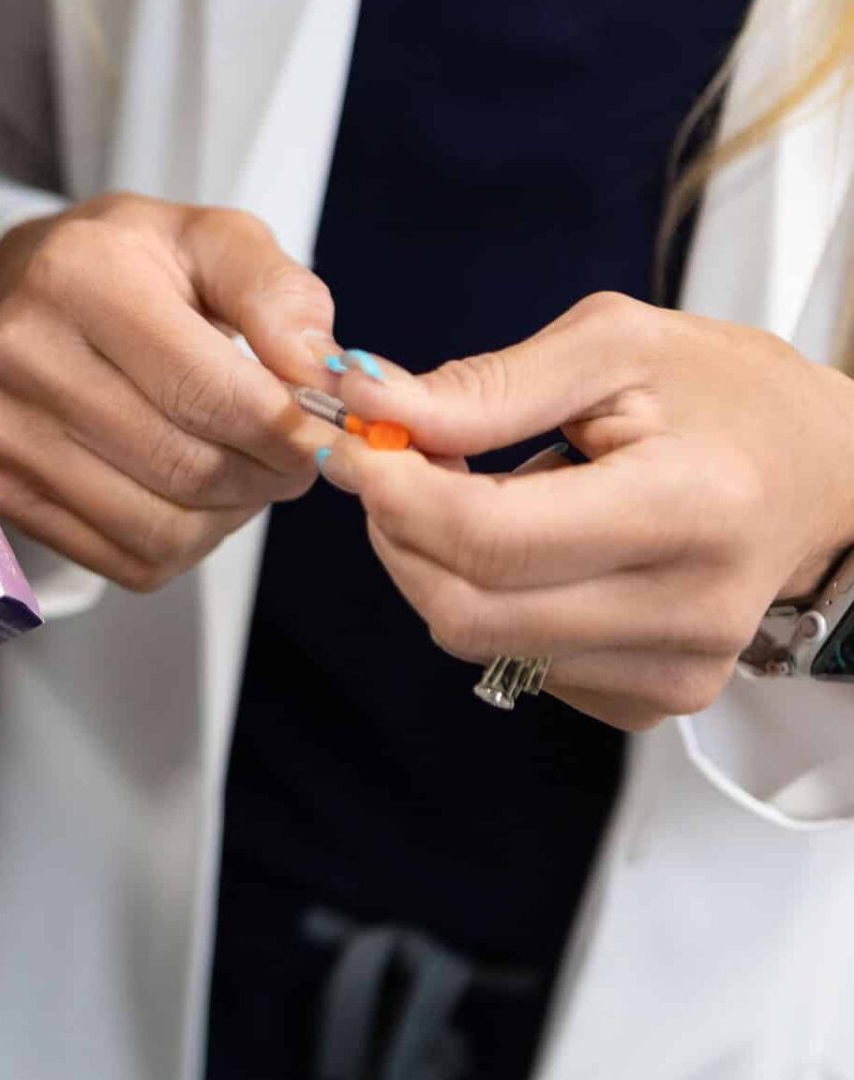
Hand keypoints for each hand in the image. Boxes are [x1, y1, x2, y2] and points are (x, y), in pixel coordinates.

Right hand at [0, 193, 343, 590]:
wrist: (31, 295)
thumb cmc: (136, 269)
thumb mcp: (216, 242)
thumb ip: (281, 296)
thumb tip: (324, 378)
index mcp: (81, 275)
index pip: (207, 391)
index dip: (287, 429)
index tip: (327, 431)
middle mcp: (25, 355)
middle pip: (186, 467)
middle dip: (268, 475)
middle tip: (297, 456)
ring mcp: (4, 431)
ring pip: (161, 529)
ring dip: (230, 517)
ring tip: (247, 472)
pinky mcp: (5, 490)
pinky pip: (128, 562)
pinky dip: (186, 544)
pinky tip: (194, 497)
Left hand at [318, 292, 853, 728]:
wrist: (825, 477)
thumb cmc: (726, 397)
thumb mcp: (615, 347)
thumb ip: (486, 385)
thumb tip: (369, 404)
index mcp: (692, 507)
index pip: (489, 538)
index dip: (396, 494)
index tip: (359, 445)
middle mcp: (688, 609)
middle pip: (464, 608)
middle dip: (399, 533)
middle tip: (396, 466)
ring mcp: (674, 671)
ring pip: (477, 639)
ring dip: (437, 563)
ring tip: (482, 492)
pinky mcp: (651, 702)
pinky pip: (513, 660)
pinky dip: (488, 598)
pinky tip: (533, 547)